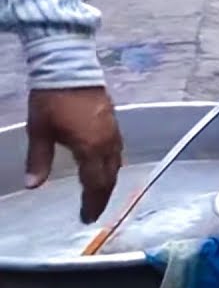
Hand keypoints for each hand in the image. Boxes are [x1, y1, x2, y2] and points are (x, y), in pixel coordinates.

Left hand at [25, 87, 123, 223]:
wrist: (69, 69)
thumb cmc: (52, 101)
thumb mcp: (40, 132)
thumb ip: (38, 161)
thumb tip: (33, 186)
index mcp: (91, 149)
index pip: (95, 184)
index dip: (92, 203)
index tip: (86, 218)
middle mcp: (107, 144)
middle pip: (110, 178)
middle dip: (102, 197)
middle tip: (93, 211)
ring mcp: (114, 133)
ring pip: (116, 165)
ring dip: (108, 182)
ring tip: (98, 193)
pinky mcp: (114, 124)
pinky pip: (117, 152)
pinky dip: (111, 166)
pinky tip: (104, 167)